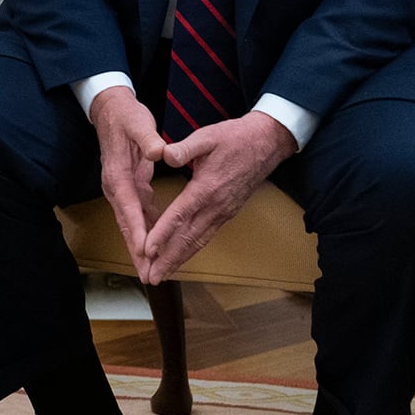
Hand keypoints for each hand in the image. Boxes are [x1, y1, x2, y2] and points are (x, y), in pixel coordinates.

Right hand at [90, 86, 165, 281]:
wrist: (111, 110)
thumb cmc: (126, 116)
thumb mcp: (138, 122)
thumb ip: (148, 138)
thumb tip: (159, 151)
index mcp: (118, 174)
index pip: (128, 206)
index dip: (137, 229)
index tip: (146, 250)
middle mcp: (116, 186)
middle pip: (127, 224)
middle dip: (137, 251)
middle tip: (147, 275)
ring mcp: (121, 189)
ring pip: (131, 224)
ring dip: (140, 247)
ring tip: (151, 270)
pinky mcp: (129, 187)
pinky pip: (138, 215)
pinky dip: (146, 232)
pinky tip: (157, 246)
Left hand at [141, 112, 296, 283]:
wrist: (267, 144)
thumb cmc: (235, 138)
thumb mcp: (207, 137)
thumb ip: (184, 148)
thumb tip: (164, 154)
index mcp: (206, 187)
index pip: (180, 215)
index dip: (162, 233)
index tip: (147, 249)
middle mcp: (215, 205)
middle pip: (188, 238)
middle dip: (168, 259)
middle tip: (152, 277)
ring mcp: (223, 212)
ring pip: (198, 241)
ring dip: (179, 260)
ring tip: (163, 275)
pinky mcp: (227, 213)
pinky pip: (206, 236)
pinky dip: (192, 250)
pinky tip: (181, 257)